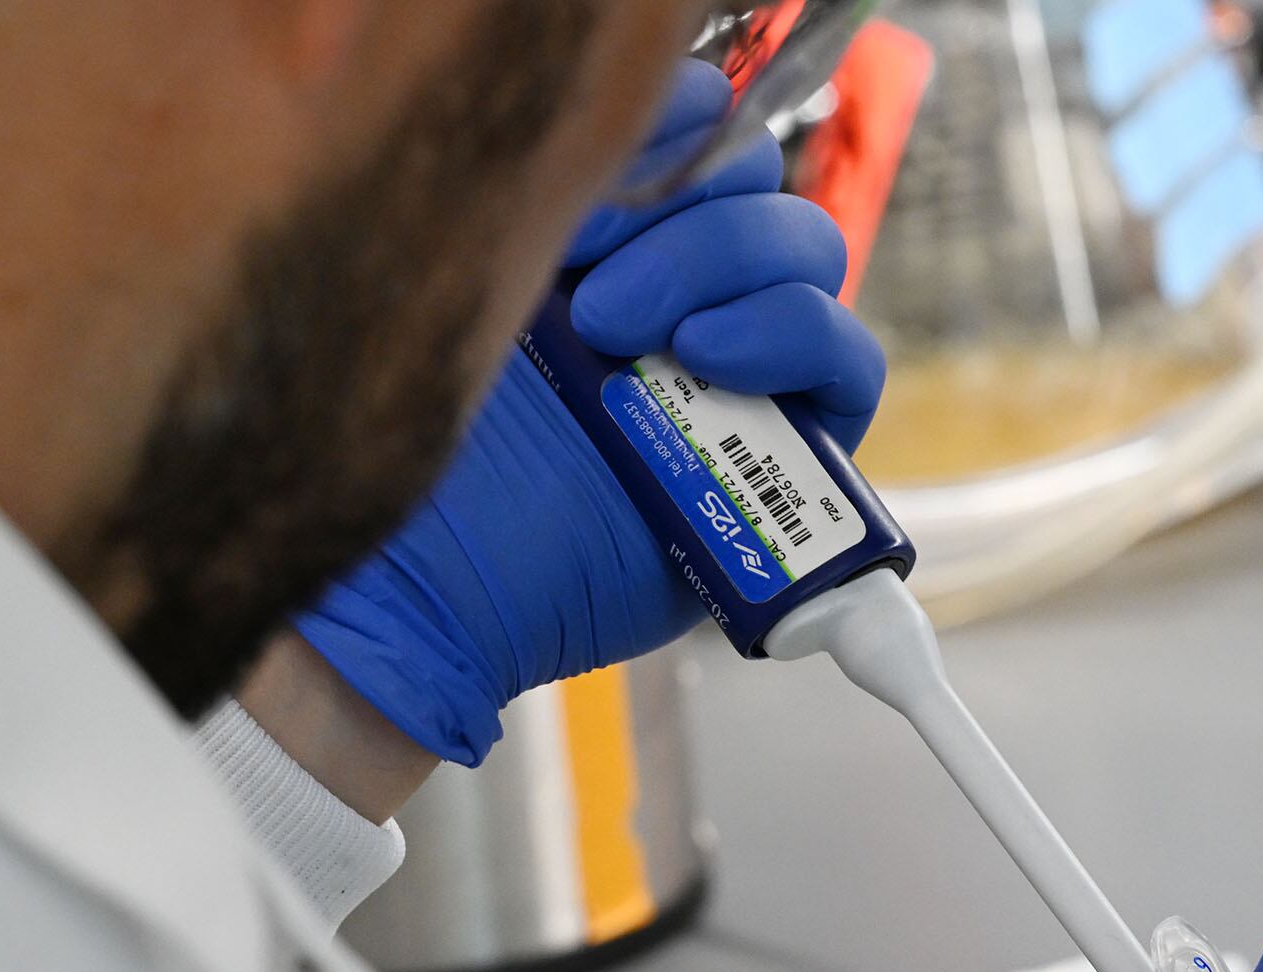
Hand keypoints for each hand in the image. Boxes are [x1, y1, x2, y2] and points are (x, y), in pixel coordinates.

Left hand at [295, 83, 886, 764]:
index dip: (680, 119)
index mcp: (600, 247)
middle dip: (691, 207)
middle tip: (595, 278)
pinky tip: (709, 360)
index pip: (695, 136)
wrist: (426, 588)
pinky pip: (848, 364)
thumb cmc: (414, 451)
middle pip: (760, 187)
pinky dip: (794, 336)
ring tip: (632, 334)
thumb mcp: (469, 282)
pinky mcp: (785, 459)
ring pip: (809, 257)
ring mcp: (735, 379)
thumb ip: (556, 188)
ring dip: (728, 268)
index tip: (621, 140)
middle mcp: (676, 304)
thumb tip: (666, 92)